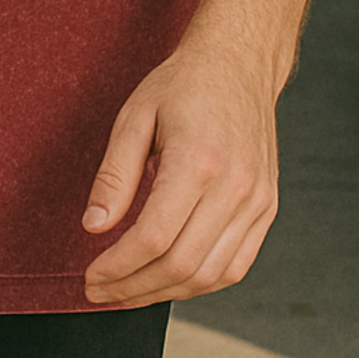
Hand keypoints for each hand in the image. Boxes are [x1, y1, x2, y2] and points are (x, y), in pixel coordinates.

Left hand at [80, 39, 278, 307]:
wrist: (238, 63)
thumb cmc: (182, 85)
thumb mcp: (135, 116)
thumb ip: (114, 175)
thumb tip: (94, 227)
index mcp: (197, 161)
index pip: (154, 238)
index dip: (118, 267)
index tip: (90, 277)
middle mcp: (234, 187)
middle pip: (181, 265)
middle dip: (134, 288)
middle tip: (100, 292)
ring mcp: (257, 201)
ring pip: (211, 275)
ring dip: (165, 294)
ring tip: (128, 292)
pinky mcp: (267, 208)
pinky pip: (236, 266)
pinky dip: (200, 284)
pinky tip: (169, 279)